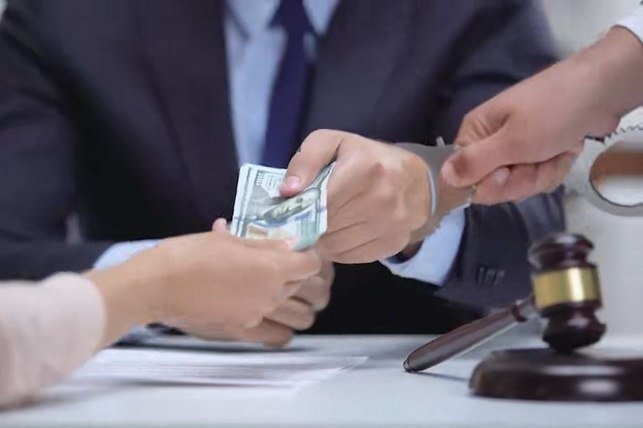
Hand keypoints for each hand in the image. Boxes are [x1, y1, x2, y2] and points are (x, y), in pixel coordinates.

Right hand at [188, 220, 333, 346]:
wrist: (158, 286)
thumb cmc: (190, 254)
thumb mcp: (228, 239)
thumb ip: (262, 244)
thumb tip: (284, 245)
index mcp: (271, 267)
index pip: (312, 264)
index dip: (309, 256)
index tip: (300, 252)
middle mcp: (272, 294)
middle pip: (306, 287)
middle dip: (305, 278)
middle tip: (291, 269)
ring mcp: (259, 316)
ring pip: (301, 316)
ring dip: (300, 305)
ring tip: (288, 296)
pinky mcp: (243, 332)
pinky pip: (278, 337)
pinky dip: (283, 329)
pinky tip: (274, 320)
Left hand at [280, 130, 430, 263]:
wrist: (418, 181)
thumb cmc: (369, 158)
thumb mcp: (335, 143)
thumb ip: (306, 160)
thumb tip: (287, 191)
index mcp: (363, 169)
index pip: (319, 202)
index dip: (300, 209)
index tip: (292, 210)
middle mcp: (381, 198)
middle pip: (326, 226)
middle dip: (309, 225)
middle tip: (302, 220)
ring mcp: (390, 224)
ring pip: (336, 246)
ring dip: (322, 240)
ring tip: (320, 227)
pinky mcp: (393, 244)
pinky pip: (351, 257)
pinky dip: (338, 250)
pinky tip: (338, 235)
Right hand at [441, 27, 642, 203]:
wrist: (603, 89)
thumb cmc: (553, 111)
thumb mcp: (512, 141)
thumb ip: (475, 163)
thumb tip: (442, 176)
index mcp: (476, 133)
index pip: (466, 178)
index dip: (489, 184)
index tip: (508, 172)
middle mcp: (491, 141)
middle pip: (495, 185)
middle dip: (522, 179)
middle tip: (538, 158)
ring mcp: (517, 147)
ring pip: (520, 183)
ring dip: (543, 172)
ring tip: (557, 149)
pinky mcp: (539, 150)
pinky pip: (538, 175)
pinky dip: (556, 166)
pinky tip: (566, 149)